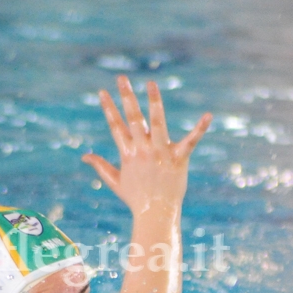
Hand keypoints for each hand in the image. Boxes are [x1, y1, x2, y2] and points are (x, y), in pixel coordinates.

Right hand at [82, 75, 211, 217]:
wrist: (155, 213)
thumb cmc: (136, 198)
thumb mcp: (115, 181)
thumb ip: (100, 165)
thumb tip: (84, 156)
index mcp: (127, 153)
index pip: (115, 126)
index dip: (108, 108)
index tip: (102, 92)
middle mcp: (142, 150)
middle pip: (133, 119)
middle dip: (126, 97)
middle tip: (121, 78)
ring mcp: (160, 153)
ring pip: (157, 123)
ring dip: (154, 102)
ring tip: (151, 84)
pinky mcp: (179, 159)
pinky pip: (190, 141)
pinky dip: (199, 129)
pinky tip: (207, 115)